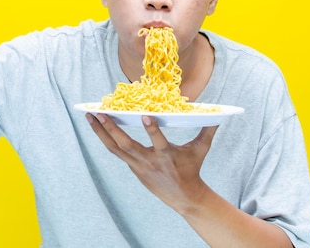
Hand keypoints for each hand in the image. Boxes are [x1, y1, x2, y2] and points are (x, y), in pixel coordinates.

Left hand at [86, 113, 217, 213]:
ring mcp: (137, 165)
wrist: (183, 196)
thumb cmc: (191, 168)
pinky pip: (116, 151)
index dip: (152, 130)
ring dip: (100, 132)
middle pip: (126, 145)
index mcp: (166, 156)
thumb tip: (219, 115)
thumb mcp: (200, 150)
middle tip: (100, 113)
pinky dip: (105, 138)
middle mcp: (149, 161)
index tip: (146, 116)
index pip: (158, 142)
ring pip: (115, 148)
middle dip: (111, 129)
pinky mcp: (132, 167)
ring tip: (89, 116)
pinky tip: (96, 126)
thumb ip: (207, 130)